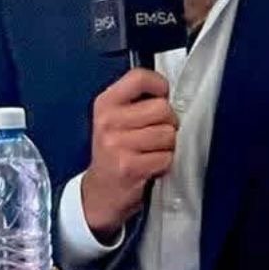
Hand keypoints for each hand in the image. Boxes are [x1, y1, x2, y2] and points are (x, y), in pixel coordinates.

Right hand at [80, 69, 177, 239]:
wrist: (100, 192)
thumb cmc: (113, 153)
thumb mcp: (114, 120)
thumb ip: (137, 102)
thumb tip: (168, 94)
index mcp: (105, 104)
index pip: (139, 77)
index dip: (159, 86)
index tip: (161, 96)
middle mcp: (108, 121)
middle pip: (162, 108)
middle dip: (167, 123)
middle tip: (156, 134)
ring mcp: (117, 144)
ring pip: (168, 134)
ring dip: (167, 146)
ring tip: (151, 152)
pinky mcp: (129, 166)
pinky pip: (166, 157)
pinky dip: (164, 164)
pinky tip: (149, 166)